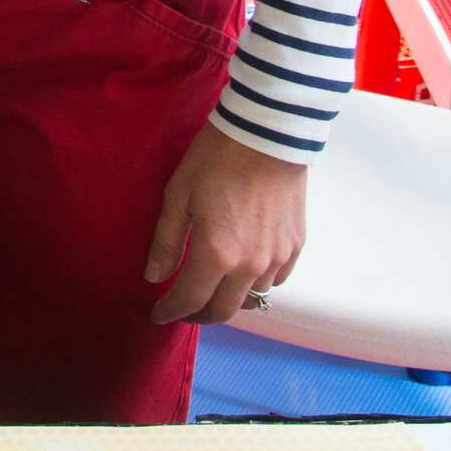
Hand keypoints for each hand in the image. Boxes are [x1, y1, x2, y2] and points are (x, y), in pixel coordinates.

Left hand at [144, 121, 306, 325]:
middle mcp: (251, 264)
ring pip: (252, 296)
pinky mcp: (296, 244)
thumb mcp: (178, 197)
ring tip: (210, 288)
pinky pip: (276, 279)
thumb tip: (154, 277)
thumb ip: (166, 242)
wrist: (267, 135)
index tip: (158, 315)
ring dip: (229, 298)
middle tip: (182, 311)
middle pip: (225, 310)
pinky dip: (256, 283)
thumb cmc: (216, 159)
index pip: (190, 300)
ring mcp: (278, 256)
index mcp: (217, 254)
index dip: (171, 312)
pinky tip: (242, 271)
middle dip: (200, 315)